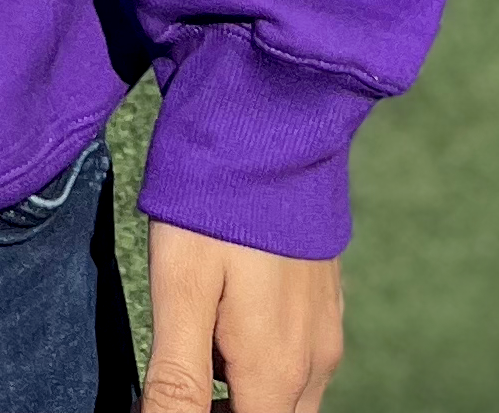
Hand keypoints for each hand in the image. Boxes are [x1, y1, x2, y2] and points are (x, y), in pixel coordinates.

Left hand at [142, 220, 342, 412]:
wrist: (273, 115)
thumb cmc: (216, 203)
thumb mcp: (180, 290)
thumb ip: (176, 381)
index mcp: (276, 371)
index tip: (172, 391)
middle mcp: (314, 361)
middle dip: (226, 409)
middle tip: (179, 374)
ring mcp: (326, 327)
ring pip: (289, 394)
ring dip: (246, 390)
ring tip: (199, 341)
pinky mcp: (327, 296)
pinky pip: (302, 356)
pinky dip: (266, 360)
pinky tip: (232, 314)